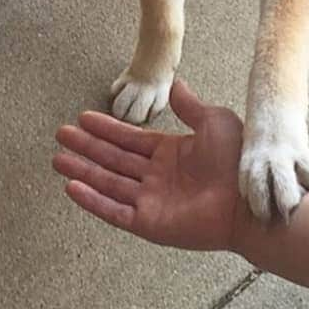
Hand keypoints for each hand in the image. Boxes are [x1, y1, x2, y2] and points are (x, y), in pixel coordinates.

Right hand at [53, 81, 246, 250]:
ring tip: (58, 159)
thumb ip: (190, 107)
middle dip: (86, 146)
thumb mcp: (213, 122)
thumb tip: (176, 85)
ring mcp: (152, 201)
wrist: (250, 201)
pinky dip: (93, 200)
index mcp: (170, 154)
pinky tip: (72, 187)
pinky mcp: (150, 223)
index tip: (83, 118)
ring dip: (83, 170)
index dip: (106, 128)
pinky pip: (114, 211)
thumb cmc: (237, 162)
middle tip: (61, 135)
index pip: (129, 140)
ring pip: (108, 183)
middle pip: (113, 159)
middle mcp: (156, 177)